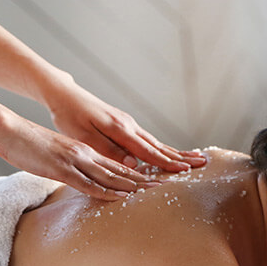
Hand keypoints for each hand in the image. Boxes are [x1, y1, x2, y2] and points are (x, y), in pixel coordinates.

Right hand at [0, 115, 161, 199]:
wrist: (10, 130)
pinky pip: (88, 182)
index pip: (123, 165)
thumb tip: (96, 181)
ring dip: (134, 185)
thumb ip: (82, 167)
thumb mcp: (64, 157)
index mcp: (91, 151)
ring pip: (111, 175)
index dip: (145, 173)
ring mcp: (76, 160)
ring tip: (155, 192)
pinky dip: (106, 191)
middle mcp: (89, 154)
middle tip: (171, 185)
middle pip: (124, 170)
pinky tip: (120, 197)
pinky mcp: (62, 168)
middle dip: (148, 179)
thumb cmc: (35, 146)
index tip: (165, 180)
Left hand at [45, 79, 205, 171]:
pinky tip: (170, 152)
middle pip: (160, 146)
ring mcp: (129, 124)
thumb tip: (134, 164)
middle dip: (181, 156)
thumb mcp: (84, 136)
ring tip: (195, 158)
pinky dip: (163, 147)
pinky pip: (148, 140)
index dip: (168, 163)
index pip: (149, 151)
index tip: (185, 170)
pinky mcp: (125, 125)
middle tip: (202, 164)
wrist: (64, 94)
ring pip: (157, 142)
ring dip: (176, 152)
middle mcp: (130, 126)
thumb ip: (109, 150)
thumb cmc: (69, 115)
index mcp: (121, 129)